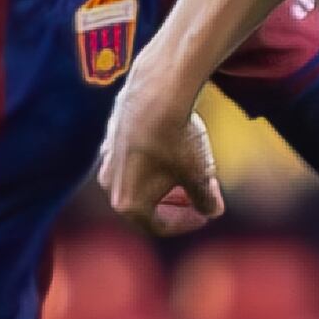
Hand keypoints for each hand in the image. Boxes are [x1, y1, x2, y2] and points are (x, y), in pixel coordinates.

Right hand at [96, 79, 222, 234]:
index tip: (206, 212)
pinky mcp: (110, 137)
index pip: (160, 226)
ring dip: (163, 183)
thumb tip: (212, 211)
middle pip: (145, 206)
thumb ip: (205, 199)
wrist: (157, 91)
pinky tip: (172, 147)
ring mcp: (107, 160)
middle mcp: (110, 185)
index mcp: (128, 204)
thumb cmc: (176, 138)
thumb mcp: (199, 174)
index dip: (187, 223)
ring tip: (187, 170)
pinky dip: (152, 162)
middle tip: (197, 195)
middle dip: (175, 204)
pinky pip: (131, 159)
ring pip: (137, 181)